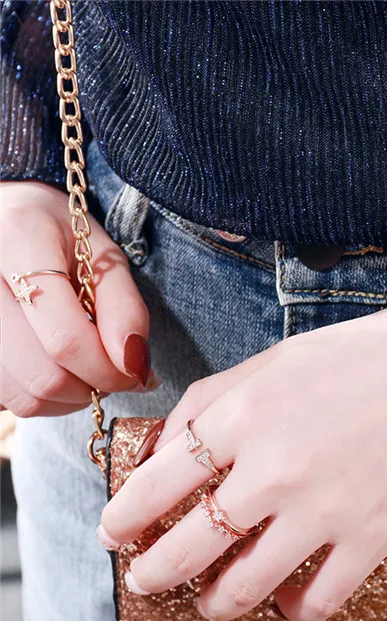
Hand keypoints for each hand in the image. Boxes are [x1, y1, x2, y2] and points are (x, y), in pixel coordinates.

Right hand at [0, 181, 152, 415]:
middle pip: (42, 374)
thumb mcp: (105, 257)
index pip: (65, 337)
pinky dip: (38, 397)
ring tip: (84, 371)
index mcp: (18, 242)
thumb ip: (125, 310)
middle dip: (92, 387)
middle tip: (113, 374)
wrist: (6, 220)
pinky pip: (3, 396)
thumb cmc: (62, 237)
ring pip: (21, 394)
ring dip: (66, 399)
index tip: (136, 373)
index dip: (108, 369)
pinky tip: (53, 370)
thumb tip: (135, 368)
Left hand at [97, 206, 386, 620]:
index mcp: (246, 414)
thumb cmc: (371, 351)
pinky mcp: (373, 538)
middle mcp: (274, 468)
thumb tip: (168, 452)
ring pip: (239, 590)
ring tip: (212, 600)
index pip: (155, 484)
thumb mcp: (279, 357)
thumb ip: (215, 400)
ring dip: (213, 603)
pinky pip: (315, 602)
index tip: (116, 531)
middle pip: (184, 549)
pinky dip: (291, 612)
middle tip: (146, 578)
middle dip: (152, 574)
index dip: (123, 518)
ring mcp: (324, 509)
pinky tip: (288, 600)